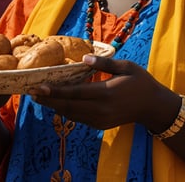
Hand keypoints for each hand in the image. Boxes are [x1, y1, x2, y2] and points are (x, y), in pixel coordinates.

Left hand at [28, 55, 177, 131]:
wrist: (152, 106)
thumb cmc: (141, 82)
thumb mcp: (126, 66)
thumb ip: (104, 64)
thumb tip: (83, 59)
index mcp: (107, 93)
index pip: (75, 93)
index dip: (55, 91)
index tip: (39, 87)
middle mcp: (101, 109)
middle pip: (68, 106)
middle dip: (49, 99)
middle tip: (32, 91)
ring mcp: (100, 119)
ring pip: (71, 114)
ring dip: (55, 106)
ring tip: (41, 96)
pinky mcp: (100, 124)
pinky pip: (79, 118)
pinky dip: (67, 111)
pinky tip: (59, 103)